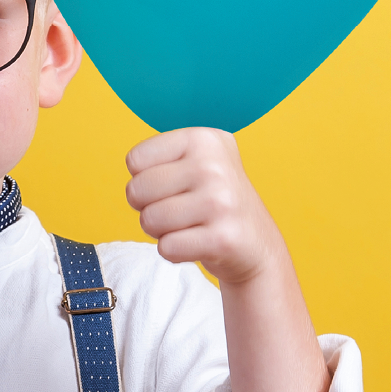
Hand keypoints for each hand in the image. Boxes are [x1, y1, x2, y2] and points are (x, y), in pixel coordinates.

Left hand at [125, 128, 279, 284]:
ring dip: (161, 231)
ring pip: (148, 220)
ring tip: (188, 225)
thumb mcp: (195, 159)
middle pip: (136, 190)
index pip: (135, 160)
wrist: (257, 244)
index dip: (143, 179)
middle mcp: (214, 165)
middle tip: (178, 210)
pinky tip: (197, 243)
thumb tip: (133, 165)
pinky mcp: (223, 238)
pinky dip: (174, 252)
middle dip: (147, 207)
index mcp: (202, 139)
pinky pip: (167, 248)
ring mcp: (221, 202)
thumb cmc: (212, 199)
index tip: (171, 184)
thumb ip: (160, 154)